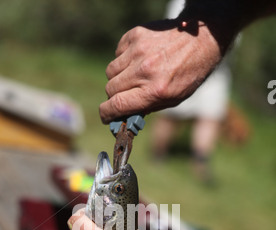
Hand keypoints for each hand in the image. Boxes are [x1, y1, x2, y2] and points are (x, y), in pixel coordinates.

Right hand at [99, 19, 224, 123]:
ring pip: (111, 72)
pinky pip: (117, 54)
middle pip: (110, 89)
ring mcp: (138, 51)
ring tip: (134, 76)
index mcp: (154, 91)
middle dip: (114, 96)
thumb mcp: (173, 99)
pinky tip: (138, 60)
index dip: (106, 113)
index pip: (116, 105)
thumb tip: (123, 114)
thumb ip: (146, 107)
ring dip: (118, 78)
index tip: (106, 116)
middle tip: (125, 96)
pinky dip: (123, 60)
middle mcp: (144, 70)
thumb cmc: (188, 74)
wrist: (201, 39)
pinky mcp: (135, 35)